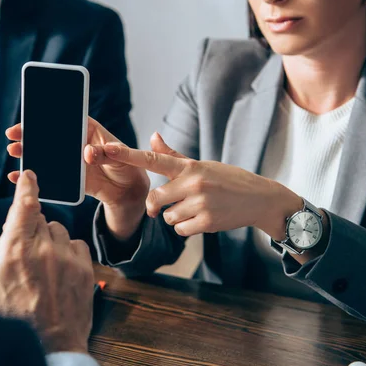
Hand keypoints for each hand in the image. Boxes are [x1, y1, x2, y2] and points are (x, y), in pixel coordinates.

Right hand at [0, 170, 93, 353]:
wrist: (49, 347)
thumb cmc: (10, 321)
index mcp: (15, 250)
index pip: (25, 204)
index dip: (28, 184)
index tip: (30, 174)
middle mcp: (44, 249)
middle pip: (39, 217)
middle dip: (30, 225)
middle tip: (23, 248)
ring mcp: (67, 259)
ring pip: (58, 230)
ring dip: (49, 238)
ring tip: (41, 264)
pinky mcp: (85, 270)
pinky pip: (77, 245)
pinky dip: (68, 250)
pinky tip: (58, 268)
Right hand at [5, 118, 149, 240]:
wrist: (128, 191)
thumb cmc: (128, 165)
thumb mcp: (121, 156)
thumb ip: (106, 152)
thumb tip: (88, 152)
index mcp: (88, 130)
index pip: (66, 118)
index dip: (48, 115)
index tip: (31, 115)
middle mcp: (76, 143)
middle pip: (50, 135)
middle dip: (30, 133)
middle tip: (14, 134)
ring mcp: (70, 161)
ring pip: (46, 154)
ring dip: (28, 152)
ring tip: (15, 151)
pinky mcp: (68, 179)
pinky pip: (49, 174)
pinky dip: (34, 175)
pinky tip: (18, 175)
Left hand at [104, 133, 302, 239]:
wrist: (259, 199)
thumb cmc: (227, 179)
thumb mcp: (201, 164)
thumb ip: (172, 155)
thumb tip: (152, 136)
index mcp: (189, 166)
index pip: (152, 159)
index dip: (127, 155)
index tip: (106, 150)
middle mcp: (193, 183)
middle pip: (154, 199)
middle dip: (157, 206)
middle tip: (167, 203)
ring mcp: (200, 204)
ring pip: (167, 217)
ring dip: (175, 217)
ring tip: (195, 208)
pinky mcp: (207, 223)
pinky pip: (180, 229)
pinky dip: (186, 227)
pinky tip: (202, 219)